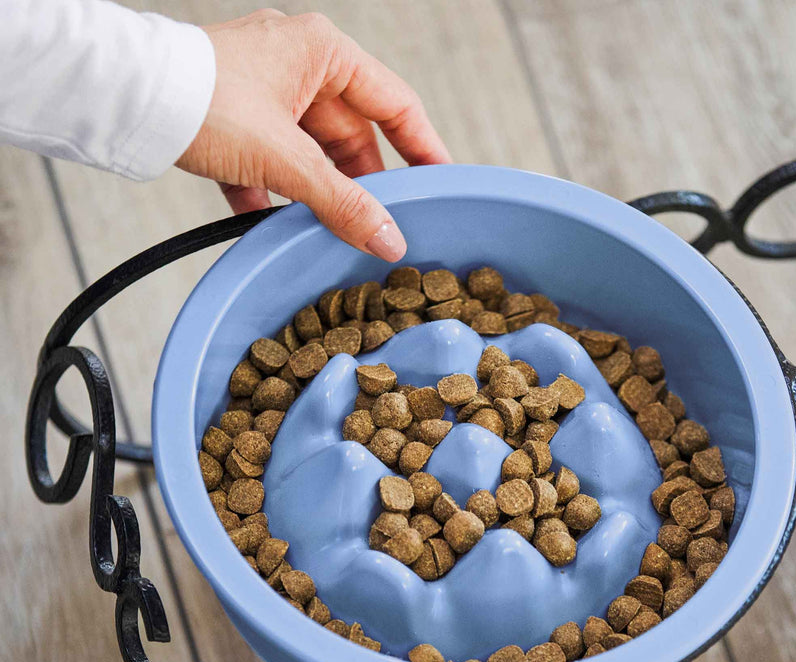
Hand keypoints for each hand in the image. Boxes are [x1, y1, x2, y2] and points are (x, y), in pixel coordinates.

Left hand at [177, 8, 449, 259]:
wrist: (120, 97)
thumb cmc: (202, 100)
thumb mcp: (286, 160)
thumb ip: (344, 203)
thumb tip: (390, 241)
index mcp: (323, 53)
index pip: (396, 104)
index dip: (423, 149)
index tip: (441, 187)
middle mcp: (298, 65)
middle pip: (353, 137)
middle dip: (362, 187)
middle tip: (381, 230)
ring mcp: (265, 92)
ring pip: (312, 155)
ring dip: (317, 196)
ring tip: (328, 234)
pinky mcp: (235, 118)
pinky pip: (272, 164)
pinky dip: (273, 195)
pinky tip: (271, 224)